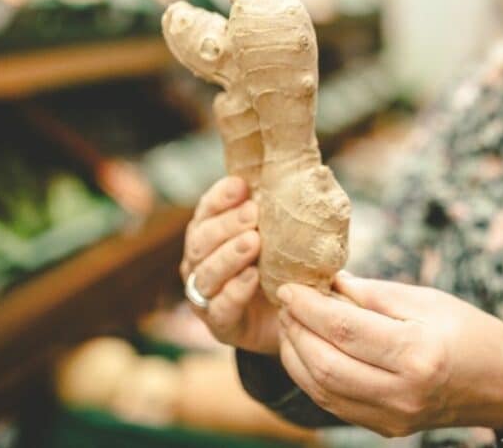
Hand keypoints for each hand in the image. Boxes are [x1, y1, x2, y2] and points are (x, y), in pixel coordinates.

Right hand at [180, 176, 278, 354]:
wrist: (289, 317)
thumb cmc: (282, 267)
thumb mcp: (282, 237)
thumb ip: (280, 213)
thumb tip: (302, 179)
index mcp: (210, 234)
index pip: (206, 211)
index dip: (220, 197)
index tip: (241, 185)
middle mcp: (200, 263)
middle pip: (201, 240)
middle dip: (227, 225)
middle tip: (253, 214)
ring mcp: (205, 295)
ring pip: (206, 273)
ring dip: (229, 256)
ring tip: (254, 242)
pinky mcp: (219, 324)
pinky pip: (220, 308)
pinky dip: (235, 291)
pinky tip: (252, 277)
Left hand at [275, 273, 502, 437]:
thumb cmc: (472, 332)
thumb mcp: (429, 300)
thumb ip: (374, 294)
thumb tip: (327, 282)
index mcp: (418, 352)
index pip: (344, 329)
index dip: (308, 307)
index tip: (288, 286)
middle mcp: (403, 391)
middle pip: (324, 363)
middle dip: (295, 330)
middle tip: (286, 303)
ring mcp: (393, 417)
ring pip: (321, 389)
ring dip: (296, 355)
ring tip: (291, 324)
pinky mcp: (385, 428)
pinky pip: (333, 404)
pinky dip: (311, 377)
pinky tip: (306, 351)